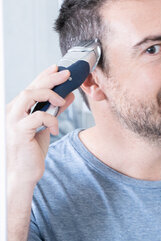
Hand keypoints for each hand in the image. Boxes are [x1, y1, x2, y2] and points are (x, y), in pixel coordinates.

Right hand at [6, 65, 73, 194]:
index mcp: (18, 109)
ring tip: (62, 101)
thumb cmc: (32, 150)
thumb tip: (69, 95)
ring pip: (29, 95)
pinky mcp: (18, 131)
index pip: (31, 87)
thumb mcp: (47, 126)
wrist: (24, 173)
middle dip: (50, 78)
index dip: (44, 76)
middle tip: (67, 74)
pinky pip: (37, 116)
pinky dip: (51, 119)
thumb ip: (55, 111)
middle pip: (31, 88)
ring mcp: (12, 121)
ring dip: (49, 94)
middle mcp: (12, 112)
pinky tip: (55, 129)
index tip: (58, 67)